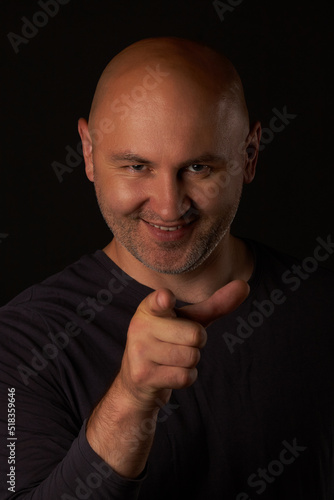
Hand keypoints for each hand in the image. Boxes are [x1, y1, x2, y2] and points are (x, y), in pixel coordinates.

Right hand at [117, 280, 248, 409]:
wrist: (138, 380)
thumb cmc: (168, 341)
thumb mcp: (189, 321)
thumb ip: (215, 304)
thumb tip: (244, 285)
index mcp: (150, 308)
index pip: (159, 301)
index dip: (164, 300)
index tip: (167, 298)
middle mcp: (140, 326)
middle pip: (196, 335)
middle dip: (196, 343)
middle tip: (178, 344)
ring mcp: (139, 351)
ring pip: (191, 357)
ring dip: (190, 361)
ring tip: (172, 359)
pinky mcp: (143, 375)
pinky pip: (185, 376)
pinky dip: (186, 377)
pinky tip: (170, 373)